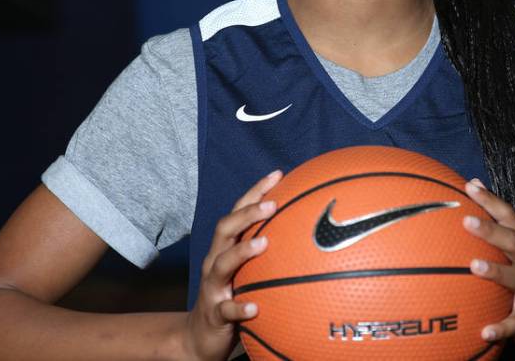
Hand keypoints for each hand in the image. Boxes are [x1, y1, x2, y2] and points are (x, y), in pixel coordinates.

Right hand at [183, 170, 281, 360]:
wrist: (201, 338)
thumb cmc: (233, 297)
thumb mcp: (249, 272)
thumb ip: (270, 254)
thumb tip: (313, 237)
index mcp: (226, 248)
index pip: (238, 212)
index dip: (255, 191)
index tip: (278, 174)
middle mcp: (216, 262)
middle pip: (225, 229)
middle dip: (247, 214)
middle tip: (272, 204)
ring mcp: (213, 287)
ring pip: (222, 264)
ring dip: (242, 252)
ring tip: (264, 244)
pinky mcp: (214, 314)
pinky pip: (226, 310)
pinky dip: (238, 307)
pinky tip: (254, 307)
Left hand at [462, 178, 514, 351]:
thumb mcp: (513, 251)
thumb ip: (494, 224)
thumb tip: (471, 184)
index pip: (510, 217)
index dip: (491, 201)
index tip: (470, 187)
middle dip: (492, 231)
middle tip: (467, 221)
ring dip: (496, 272)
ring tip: (474, 266)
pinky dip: (501, 328)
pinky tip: (485, 331)